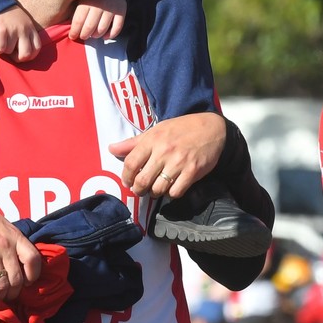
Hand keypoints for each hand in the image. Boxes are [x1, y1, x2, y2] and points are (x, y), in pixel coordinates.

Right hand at [0, 6, 44, 60]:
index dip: (30, 56)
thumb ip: (26, 35)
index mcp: (31, 28)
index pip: (37, 48)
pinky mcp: (2, 31)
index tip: (21, 54)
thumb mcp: (23, 23)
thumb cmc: (9, 16)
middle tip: (11, 54)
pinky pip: (0, 49)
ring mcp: (13, 30)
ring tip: (1, 42)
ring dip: (4, 50)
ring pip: (9, 51)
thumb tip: (22, 54)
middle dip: (18, 58)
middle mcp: (24, 29)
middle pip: (26, 54)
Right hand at [0, 195, 42, 308]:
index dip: (33, 275)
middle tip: (11, 295)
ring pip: (3, 284)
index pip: (33, 259)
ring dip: (3, 296)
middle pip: (18, 277)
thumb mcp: (2, 225)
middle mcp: (5, 245)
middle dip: (15, 291)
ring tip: (0, 299)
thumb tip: (20, 262)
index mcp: (14, 235)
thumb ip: (12, 241)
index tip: (28, 282)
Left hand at [69, 0, 126, 41]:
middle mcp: (99, 3)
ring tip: (93, 35)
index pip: (78, 21)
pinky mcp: (121, 10)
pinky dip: (110, 35)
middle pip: (89, 27)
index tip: (72, 36)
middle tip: (83, 36)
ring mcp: (111, 6)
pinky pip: (116, 28)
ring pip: (102, 29)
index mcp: (86, 0)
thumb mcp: (78, 0)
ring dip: (96, 35)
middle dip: (84, 35)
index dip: (74, 32)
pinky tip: (105, 36)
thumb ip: (71, 12)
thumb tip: (60, 26)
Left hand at [109, 112, 226, 198]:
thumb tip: (111, 149)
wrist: (211, 128)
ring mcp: (179, 162)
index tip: (128, 182)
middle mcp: (164, 151)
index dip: (126, 177)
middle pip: (142, 180)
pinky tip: (172, 187)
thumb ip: (133, 143)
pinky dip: (171, 194)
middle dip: (139, 189)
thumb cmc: (181, 129)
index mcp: (153, 140)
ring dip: (155, 192)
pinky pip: (176, 192)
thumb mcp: (156, 131)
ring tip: (157, 188)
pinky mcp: (193, 172)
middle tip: (141, 189)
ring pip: (158, 189)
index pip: (131, 163)